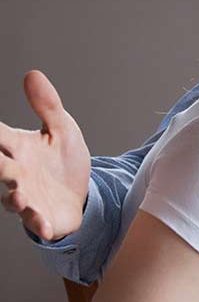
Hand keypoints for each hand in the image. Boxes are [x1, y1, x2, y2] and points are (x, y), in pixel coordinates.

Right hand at [0, 71, 90, 240]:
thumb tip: (32, 73)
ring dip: (15, 198)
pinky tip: (47, 228)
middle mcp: (17, 173)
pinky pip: (37, 223)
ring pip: (13, 198)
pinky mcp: (42, 217)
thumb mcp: (62, 130)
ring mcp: (27, 197)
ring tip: (20, 195)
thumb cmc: (64, 162)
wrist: (83, 194)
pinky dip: (40, 225)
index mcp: (19, 148)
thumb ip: (47, 105)